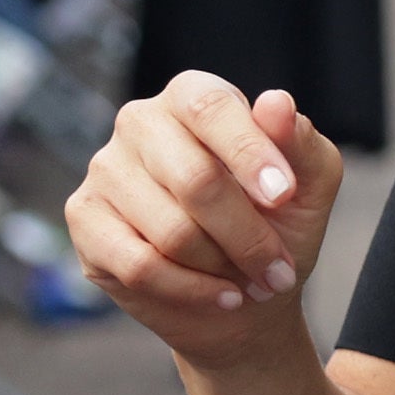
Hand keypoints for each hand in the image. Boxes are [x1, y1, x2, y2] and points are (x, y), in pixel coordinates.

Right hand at [66, 74, 346, 371]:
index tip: (283, 196)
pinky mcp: (85, 219)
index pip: (211, 108)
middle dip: (248, 236)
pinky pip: (140, 265)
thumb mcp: (308, 185)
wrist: (244, 298)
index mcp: (192, 96)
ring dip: (223, 267)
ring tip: (248, 280)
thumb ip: (300, 143)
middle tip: (277, 269)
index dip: (250, 153)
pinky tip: (222, 297)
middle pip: (194, 179)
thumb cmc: (276, 226)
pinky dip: (192, 290)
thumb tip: (276, 104)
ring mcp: (106, 169)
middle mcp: (140, 123)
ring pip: (170, 230)